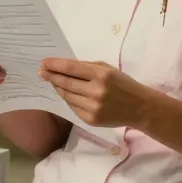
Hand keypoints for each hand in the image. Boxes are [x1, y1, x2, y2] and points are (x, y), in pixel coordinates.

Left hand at [40, 58, 156, 127]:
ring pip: (67, 96)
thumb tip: (60, 66)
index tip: (43, 62)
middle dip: (51, 76)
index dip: (54, 65)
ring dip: (58, 88)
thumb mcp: (107, 69)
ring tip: (52, 81)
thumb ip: (85, 67)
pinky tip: (66, 93)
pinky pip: (73, 107)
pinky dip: (68, 99)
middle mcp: (96, 91)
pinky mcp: (91, 119)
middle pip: (65, 83)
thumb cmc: (122, 84)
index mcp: (101, 75)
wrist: (140, 108)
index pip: (70, 68)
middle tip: (41, 72)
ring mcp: (93, 107)